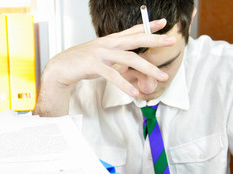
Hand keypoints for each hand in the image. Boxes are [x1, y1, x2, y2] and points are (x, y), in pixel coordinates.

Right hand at [43, 19, 175, 96]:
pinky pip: (112, 75)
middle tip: (172, 41)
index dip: (148, 26)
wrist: (60, 68)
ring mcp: (100, 53)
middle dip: (154, 40)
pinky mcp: (93, 65)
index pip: (132, 30)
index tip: (163, 23)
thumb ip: (117, 60)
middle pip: (135, 39)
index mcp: (110, 40)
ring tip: (162, 77)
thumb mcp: (102, 57)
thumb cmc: (82, 63)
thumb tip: (134, 68)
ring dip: (147, 68)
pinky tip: (134, 92)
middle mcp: (107, 43)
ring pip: (128, 58)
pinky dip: (124, 84)